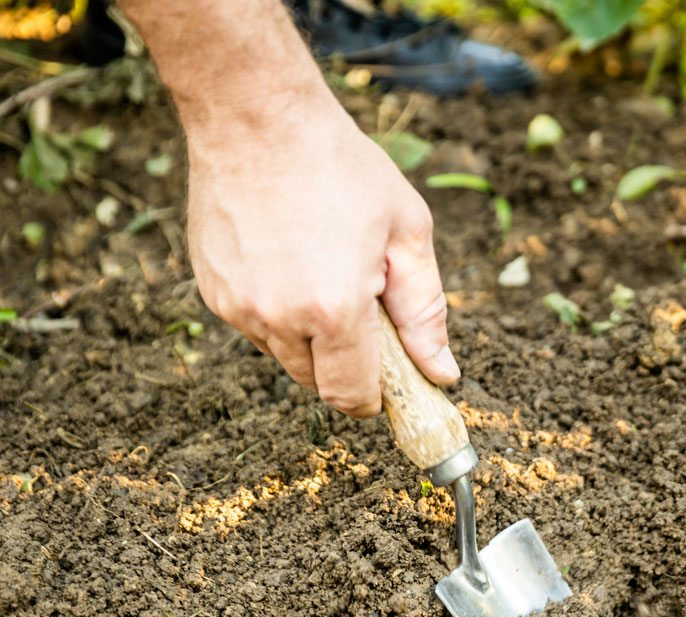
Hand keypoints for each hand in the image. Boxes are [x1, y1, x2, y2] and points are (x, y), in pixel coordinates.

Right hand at [184, 97, 458, 417]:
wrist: (256, 116)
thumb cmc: (341, 167)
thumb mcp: (407, 233)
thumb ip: (426, 312)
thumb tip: (440, 372)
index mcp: (334, 309)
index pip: (353, 396)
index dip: (377, 398)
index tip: (392, 384)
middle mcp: (278, 318)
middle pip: (318, 384)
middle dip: (347, 365)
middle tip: (366, 311)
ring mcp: (237, 307)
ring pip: (286, 357)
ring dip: (312, 339)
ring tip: (327, 270)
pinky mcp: (212, 291)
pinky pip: (256, 326)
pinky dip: (280, 312)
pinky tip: (291, 260)